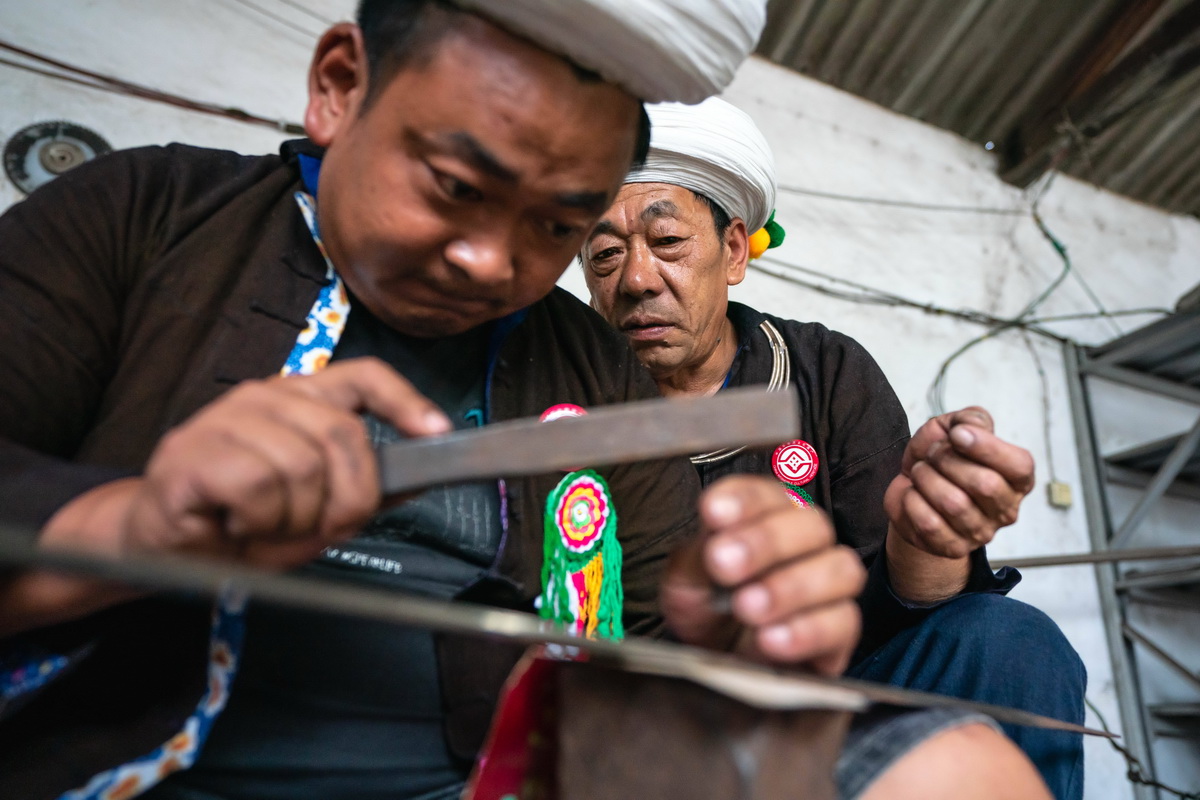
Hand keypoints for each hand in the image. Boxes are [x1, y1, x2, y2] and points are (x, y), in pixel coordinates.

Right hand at [46, 357, 450, 569]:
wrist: (160, 545)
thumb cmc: (240, 521)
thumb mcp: (314, 509)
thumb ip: (361, 490)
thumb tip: (416, 482)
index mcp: (300, 399)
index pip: (363, 377)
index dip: (404, 401)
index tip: (437, 431)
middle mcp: (266, 397)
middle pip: (344, 435)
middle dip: (348, 497)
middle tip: (320, 527)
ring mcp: (226, 419)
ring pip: (303, 466)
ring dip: (294, 518)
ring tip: (265, 526)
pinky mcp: (193, 451)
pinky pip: (259, 487)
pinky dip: (258, 522)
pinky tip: (236, 523)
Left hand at [660, 475, 864, 675]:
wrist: (718, 663)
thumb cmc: (708, 610)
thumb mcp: (687, 582)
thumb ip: (698, 559)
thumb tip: (713, 542)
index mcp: (765, 519)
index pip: (766, 494)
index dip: (744, 499)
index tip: (713, 512)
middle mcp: (806, 545)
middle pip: (812, 524)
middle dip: (767, 541)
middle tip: (724, 563)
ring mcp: (829, 588)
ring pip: (840, 570)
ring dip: (792, 587)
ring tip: (747, 607)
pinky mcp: (839, 633)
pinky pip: (843, 623)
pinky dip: (807, 630)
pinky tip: (770, 639)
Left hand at [884, 407, 1033, 559]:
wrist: (910, 487)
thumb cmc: (941, 458)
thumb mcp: (955, 427)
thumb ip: (971, 419)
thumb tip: (970, 427)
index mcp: (1016, 479)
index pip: (1020, 466)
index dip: (987, 447)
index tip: (957, 434)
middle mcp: (1006, 510)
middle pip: (984, 484)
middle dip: (948, 460)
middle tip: (932, 454)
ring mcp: (980, 533)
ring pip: (953, 503)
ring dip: (927, 478)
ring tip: (921, 472)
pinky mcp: (952, 548)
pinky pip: (929, 523)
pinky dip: (912, 500)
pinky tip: (913, 494)